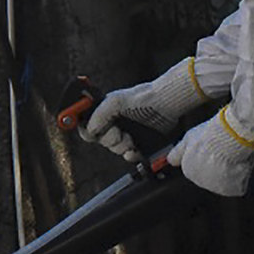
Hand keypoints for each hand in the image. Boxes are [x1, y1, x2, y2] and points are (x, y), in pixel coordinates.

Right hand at [80, 58, 210, 162]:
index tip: (96, 133)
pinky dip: (131, 155)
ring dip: (122, 147)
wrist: (165, 105)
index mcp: (105, 112)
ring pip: (115, 149)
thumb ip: (98, 115)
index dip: (90, 132)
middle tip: (119, 133)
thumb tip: (90, 130)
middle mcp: (114, 123)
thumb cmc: (143, 97)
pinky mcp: (139, 143)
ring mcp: (126, 134)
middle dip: (111, 139)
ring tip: (130, 138)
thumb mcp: (114, 101)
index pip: (88, 127)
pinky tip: (134, 149)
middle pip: (101, 141)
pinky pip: (129, 155)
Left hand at [166, 109, 253, 196]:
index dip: (208, 158)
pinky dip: (240, 177)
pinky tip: (238, 166)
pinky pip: (238, 186)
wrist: (227, 137)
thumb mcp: (187, 140)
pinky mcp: (230, 189)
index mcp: (188, 170)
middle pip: (211, 176)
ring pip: (225, 180)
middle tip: (223, 152)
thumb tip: (170, 160)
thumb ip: (177, 153)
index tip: (212, 150)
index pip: (199, 168)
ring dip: (229, 172)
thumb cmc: (210, 135)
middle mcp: (200, 181)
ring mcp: (215, 187)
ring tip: (230, 157)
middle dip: (218, 166)